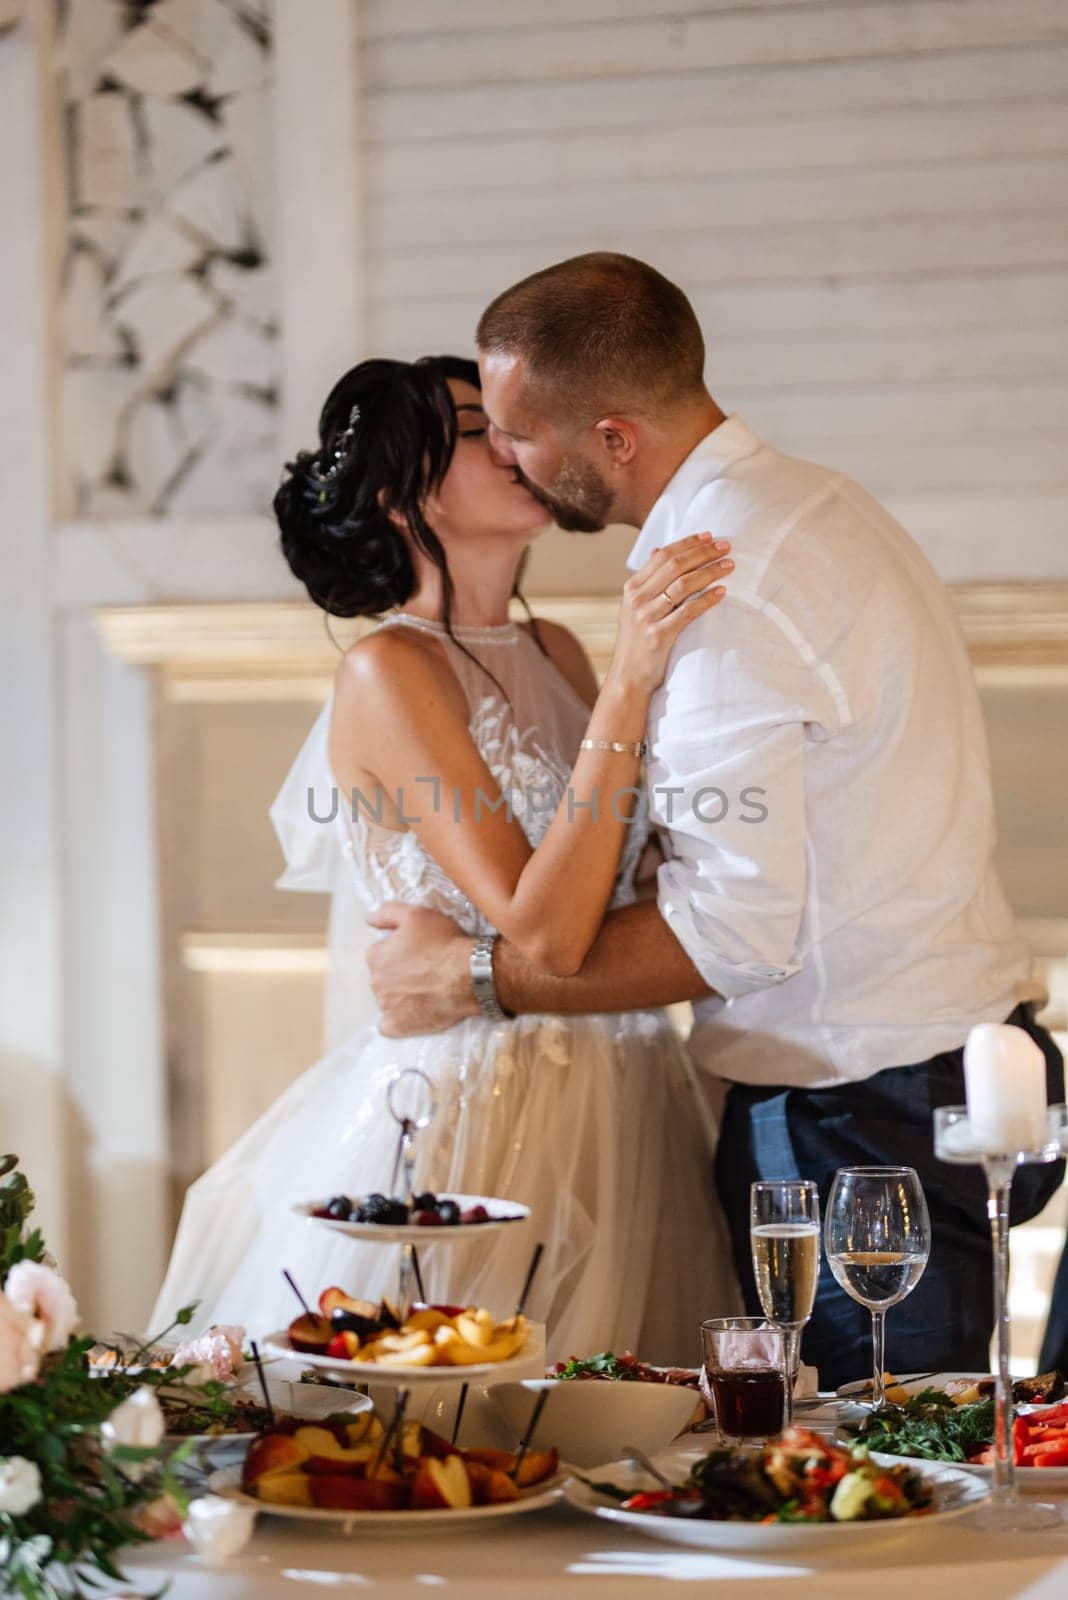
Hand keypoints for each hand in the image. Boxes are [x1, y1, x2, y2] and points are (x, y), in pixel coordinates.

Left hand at [365, 903, 476, 1036]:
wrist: (469, 975)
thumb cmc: (443, 942)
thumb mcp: (416, 915)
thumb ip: (387, 913)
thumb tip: (368, 919)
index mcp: (375, 956)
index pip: (380, 953)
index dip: (400, 951)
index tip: (418, 951)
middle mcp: (376, 982)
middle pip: (383, 977)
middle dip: (399, 974)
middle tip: (425, 970)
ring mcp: (386, 1006)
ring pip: (387, 1000)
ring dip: (400, 996)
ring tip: (426, 990)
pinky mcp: (399, 1026)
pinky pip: (389, 1026)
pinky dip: (397, 1021)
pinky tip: (412, 1014)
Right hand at [609, 533, 732, 694]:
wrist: (628, 678)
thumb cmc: (637, 643)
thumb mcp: (635, 608)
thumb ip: (647, 580)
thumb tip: (657, 550)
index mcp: (632, 588)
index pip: (662, 555)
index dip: (688, 543)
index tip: (710, 536)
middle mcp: (637, 599)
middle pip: (675, 565)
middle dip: (703, 553)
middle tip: (727, 546)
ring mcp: (646, 617)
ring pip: (683, 585)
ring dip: (710, 572)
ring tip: (729, 565)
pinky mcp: (659, 635)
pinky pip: (688, 611)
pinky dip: (707, 599)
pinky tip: (722, 592)